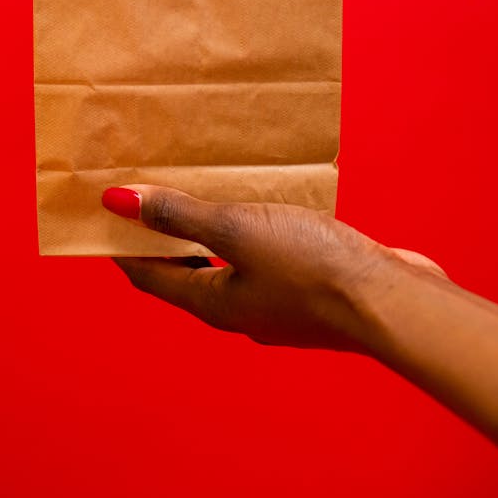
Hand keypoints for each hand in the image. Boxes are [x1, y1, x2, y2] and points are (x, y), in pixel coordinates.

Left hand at [102, 184, 441, 350]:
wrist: (391, 301)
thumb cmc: (312, 268)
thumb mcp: (238, 230)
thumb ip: (181, 215)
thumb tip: (117, 203)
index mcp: (214, 303)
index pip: (149, 276)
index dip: (123, 246)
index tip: (106, 213)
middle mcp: (240, 309)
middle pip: (186, 271)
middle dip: (164, 235)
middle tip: (148, 193)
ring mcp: (276, 301)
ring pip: (227, 262)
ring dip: (207, 230)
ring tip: (200, 188)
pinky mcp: (308, 288)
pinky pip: (264, 256)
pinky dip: (248, 231)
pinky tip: (261, 205)